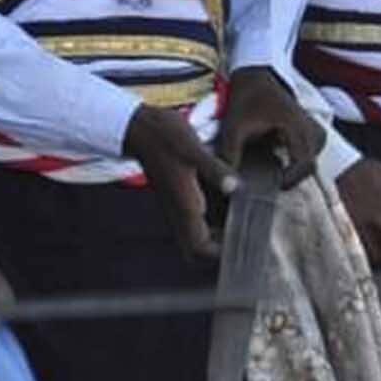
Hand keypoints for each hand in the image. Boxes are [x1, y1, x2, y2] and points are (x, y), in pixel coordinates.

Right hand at [126, 104, 236, 260]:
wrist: (139, 126)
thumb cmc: (163, 135)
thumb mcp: (192, 148)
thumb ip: (213, 168)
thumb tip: (235, 187)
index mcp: (184, 204)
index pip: (200, 248)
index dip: (220, 254)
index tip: (241, 244)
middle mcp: (178, 209)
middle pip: (195, 249)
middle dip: (216, 252)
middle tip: (241, 238)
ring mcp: (175, 203)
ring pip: (193, 236)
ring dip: (214, 238)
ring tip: (238, 225)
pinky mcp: (175, 194)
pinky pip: (192, 220)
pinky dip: (209, 223)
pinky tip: (226, 206)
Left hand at [218, 67, 323, 186]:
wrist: (256, 78)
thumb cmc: (246, 99)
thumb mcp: (233, 126)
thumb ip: (230, 153)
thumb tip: (228, 182)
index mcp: (296, 125)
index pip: (304, 162)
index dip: (293, 178)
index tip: (277, 186)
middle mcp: (312, 128)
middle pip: (309, 165)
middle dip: (291, 177)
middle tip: (271, 183)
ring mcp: (316, 130)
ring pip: (310, 161)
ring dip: (294, 169)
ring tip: (273, 171)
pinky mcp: (314, 132)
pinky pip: (310, 154)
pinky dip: (295, 161)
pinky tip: (278, 159)